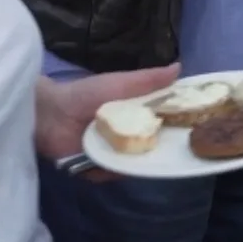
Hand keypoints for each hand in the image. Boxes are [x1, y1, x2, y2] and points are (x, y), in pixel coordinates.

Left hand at [34, 63, 179, 176]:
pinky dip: (109, 171)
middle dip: (159, 150)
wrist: (49, 114)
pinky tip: (106, 162)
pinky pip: (111, 174)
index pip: (162, 122)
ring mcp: (113, 152)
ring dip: (133, 162)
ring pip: (133, 163)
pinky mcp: (97, 168)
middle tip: (168, 152)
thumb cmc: (85, 94)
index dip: (177, 126)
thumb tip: (179, 67)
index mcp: (135, 112)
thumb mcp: (119, 83)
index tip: (193, 128)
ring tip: (133, 156)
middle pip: (151, 146)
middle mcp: (127, 134)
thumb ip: (148, 79)